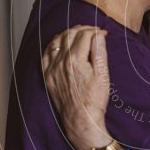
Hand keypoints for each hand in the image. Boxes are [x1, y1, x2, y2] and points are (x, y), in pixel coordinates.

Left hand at [41, 25, 110, 149]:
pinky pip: (46, 54)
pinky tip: (61, 45)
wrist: (81, 120)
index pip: (84, 35)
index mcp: (75, 60)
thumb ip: (99, 52)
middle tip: (92, 31)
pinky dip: (54, 46)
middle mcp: (60, 62)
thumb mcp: (103, 75)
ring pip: (56, 41)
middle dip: (82, 29)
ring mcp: (51, 69)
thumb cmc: (94, 100)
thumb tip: (98, 35)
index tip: (103, 33)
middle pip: (69, 34)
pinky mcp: (47, 76)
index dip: (95, 31)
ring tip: (78, 35)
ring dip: (67, 34)